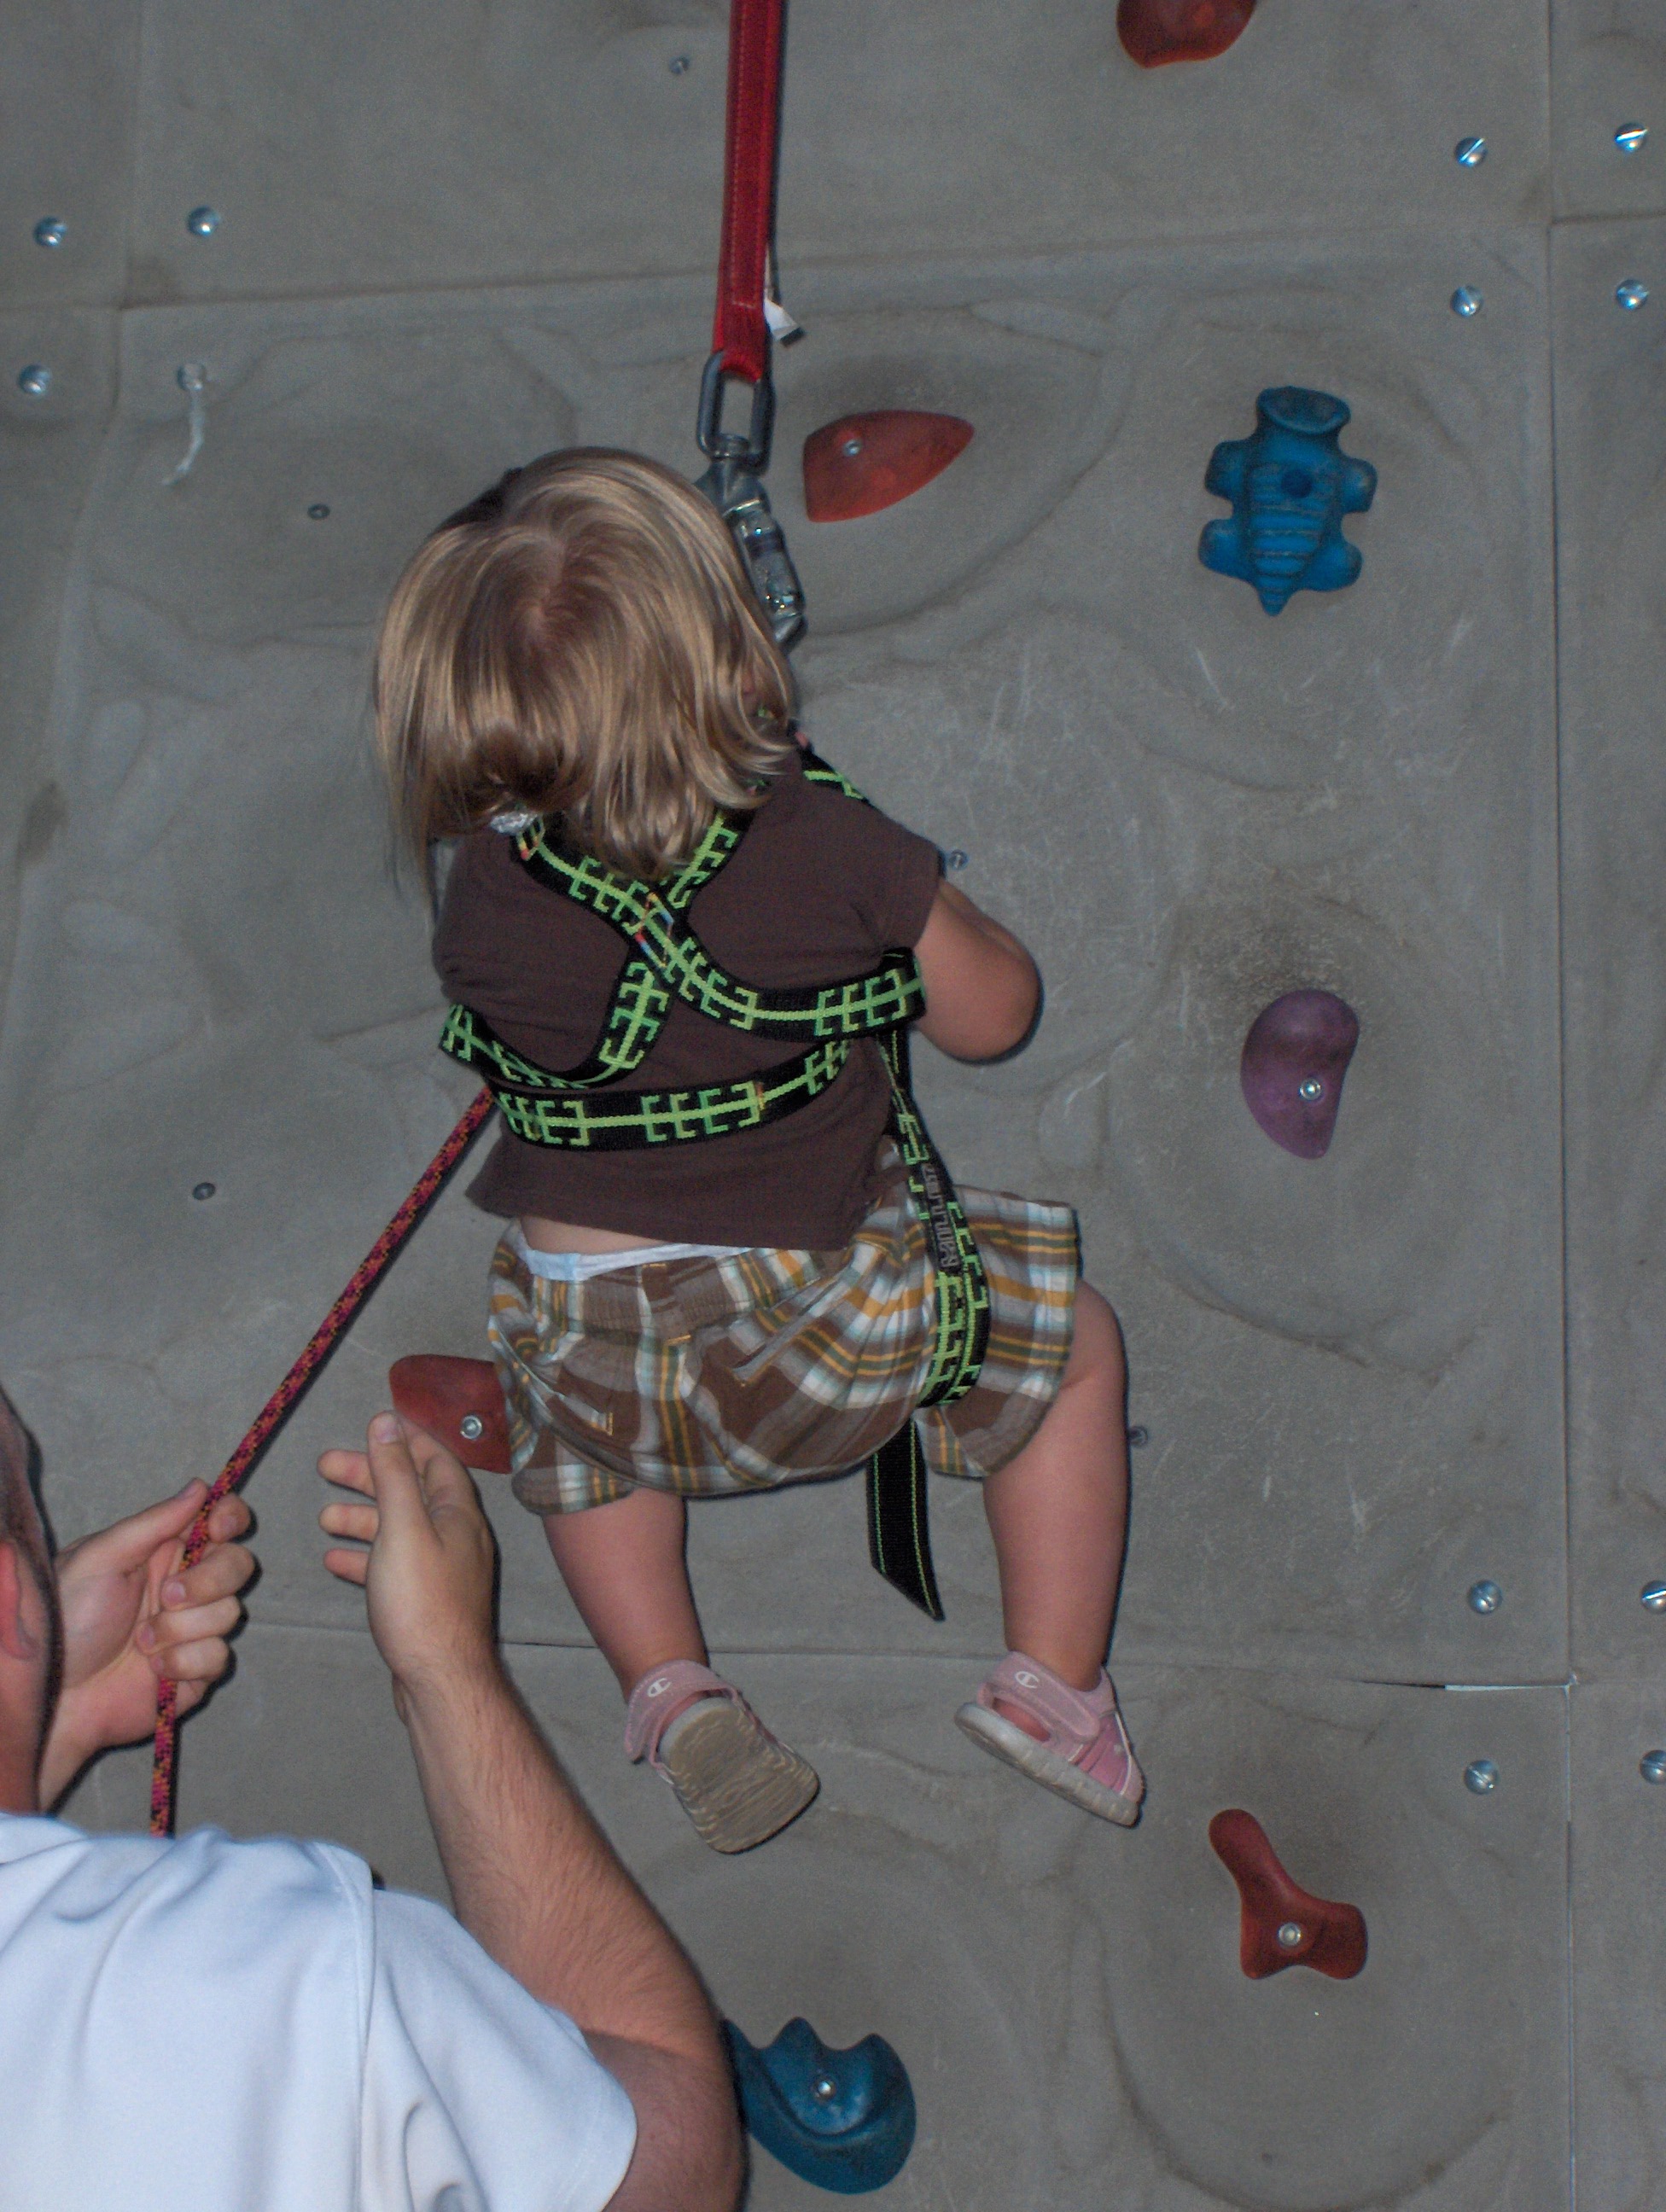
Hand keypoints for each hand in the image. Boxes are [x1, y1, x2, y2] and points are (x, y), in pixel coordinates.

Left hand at [40, 1482, 253, 1804]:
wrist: (54, 1693)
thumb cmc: (65, 1618)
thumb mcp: (99, 1558)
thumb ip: (153, 1522)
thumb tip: (201, 1485)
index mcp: (164, 1551)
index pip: (222, 1521)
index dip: (231, 1518)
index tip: (218, 1527)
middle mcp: (186, 1586)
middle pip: (238, 1565)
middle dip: (208, 1581)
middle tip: (167, 1596)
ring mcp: (194, 1629)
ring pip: (229, 1613)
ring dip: (182, 1628)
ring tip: (140, 1642)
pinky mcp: (197, 1671)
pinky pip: (219, 1657)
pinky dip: (184, 1662)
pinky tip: (152, 1669)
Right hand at [319, 1414, 498, 1712]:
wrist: (440, 1679)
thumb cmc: (422, 1601)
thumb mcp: (403, 1527)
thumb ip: (394, 1475)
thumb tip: (386, 1422)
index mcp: (458, 1512)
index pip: (435, 1459)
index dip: (405, 1438)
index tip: (373, 1424)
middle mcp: (455, 1536)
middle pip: (410, 1491)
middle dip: (369, 1476)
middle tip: (324, 1465)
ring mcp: (440, 1569)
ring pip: (397, 1530)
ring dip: (361, 1518)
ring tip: (322, 1516)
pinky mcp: (423, 1600)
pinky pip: (391, 1566)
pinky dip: (363, 1557)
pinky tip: (333, 1559)